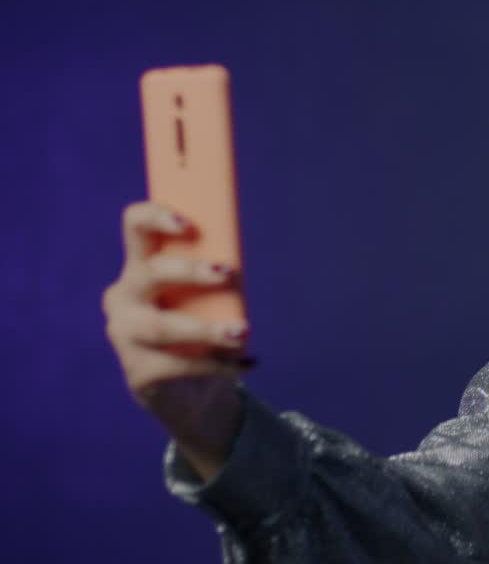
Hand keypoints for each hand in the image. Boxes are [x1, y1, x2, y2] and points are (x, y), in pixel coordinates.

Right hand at [102, 201, 249, 480]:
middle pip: (151, 273)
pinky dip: (220, 364)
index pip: (135, 227)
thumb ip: (218, 275)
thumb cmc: (201, 326)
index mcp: (140, 267)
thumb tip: (238, 270)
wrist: (189, 391)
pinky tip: (246, 363)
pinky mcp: (138, 371)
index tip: (187, 223)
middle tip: (228, 273)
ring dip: (207, 329)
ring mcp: (124, 335)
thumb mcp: (210, 297)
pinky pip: (180, 364)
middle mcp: (124, 296)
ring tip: (242, 332)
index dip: (155, 217)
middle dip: (191, 271)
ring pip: (163, 326)